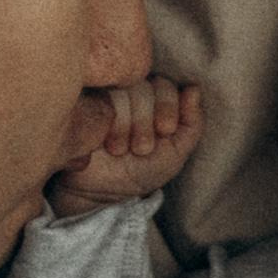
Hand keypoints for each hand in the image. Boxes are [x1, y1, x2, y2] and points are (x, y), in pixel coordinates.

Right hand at [49, 78, 203, 217]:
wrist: (102, 193)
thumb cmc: (140, 172)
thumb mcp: (175, 153)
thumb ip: (191, 123)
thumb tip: (194, 88)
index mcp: (154, 100)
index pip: (165, 84)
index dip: (168, 106)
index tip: (165, 131)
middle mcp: (129, 94)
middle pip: (143, 86)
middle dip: (146, 120)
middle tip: (141, 148)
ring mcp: (104, 97)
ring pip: (121, 92)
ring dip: (126, 125)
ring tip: (120, 150)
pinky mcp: (82, 105)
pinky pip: (98, 99)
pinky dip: (106, 122)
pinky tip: (103, 142)